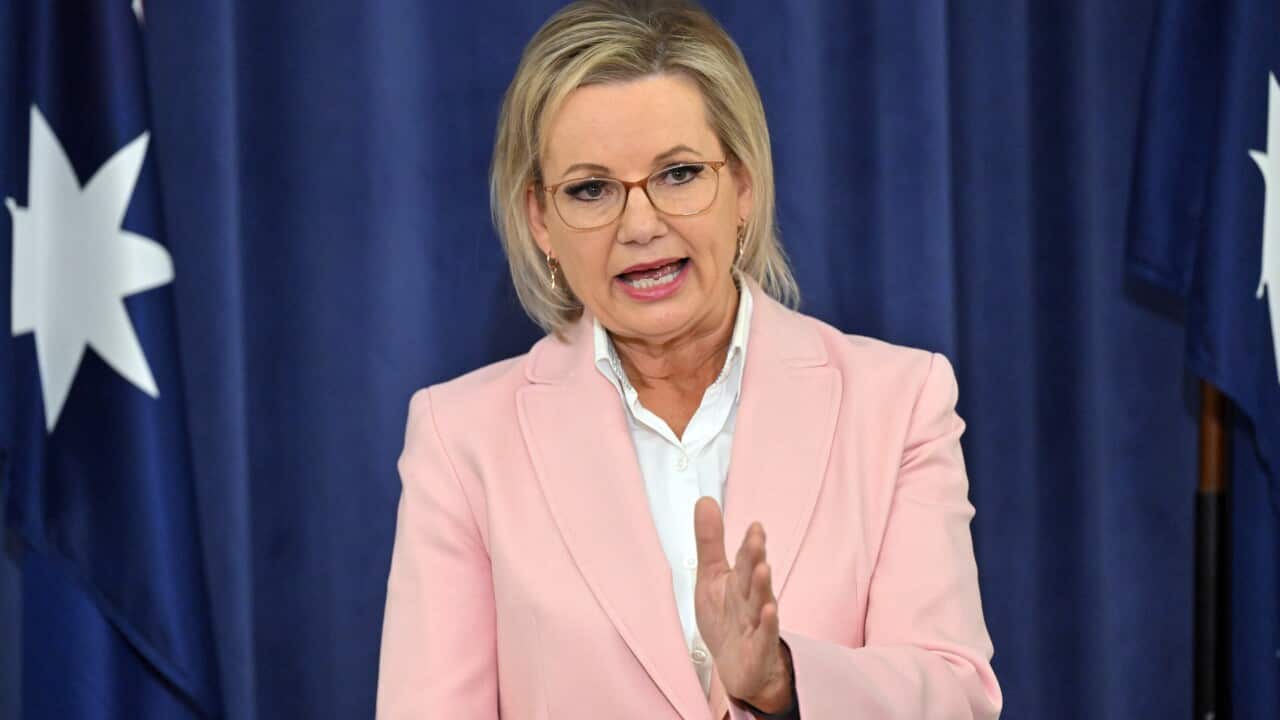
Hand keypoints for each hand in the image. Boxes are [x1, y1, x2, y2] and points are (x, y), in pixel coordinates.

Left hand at [693, 497, 792, 712]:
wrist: (739, 667)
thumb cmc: (727, 619)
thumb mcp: (711, 577)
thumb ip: (710, 541)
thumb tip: (705, 500)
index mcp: (740, 581)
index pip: (746, 559)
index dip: (750, 543)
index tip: (755, 526)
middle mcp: (751, 600)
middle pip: (752, 577)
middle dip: (755, 558)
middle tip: (757, 539)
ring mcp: (756, 625)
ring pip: (760, 603)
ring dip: (762, 586)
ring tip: (763, 569)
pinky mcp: (758, 649)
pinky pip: (763, 636)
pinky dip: (766, 624)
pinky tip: (769, 611)